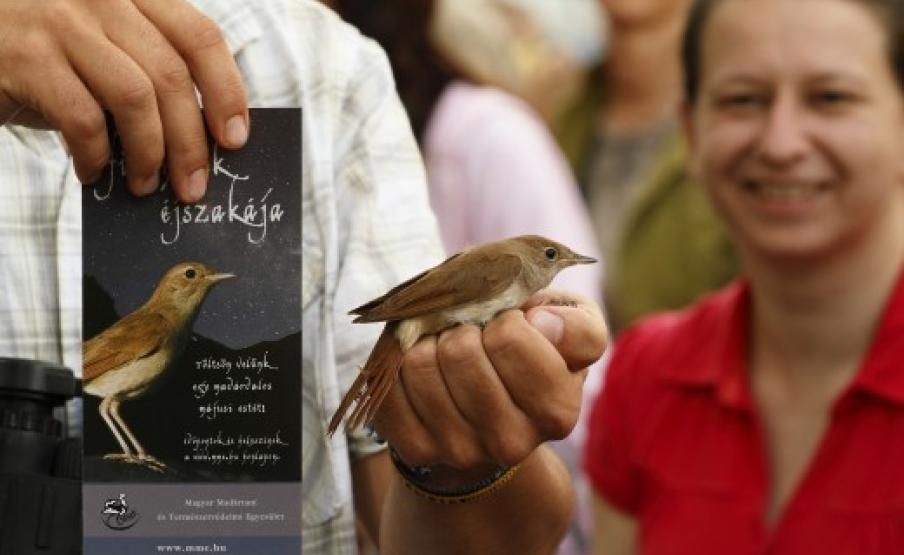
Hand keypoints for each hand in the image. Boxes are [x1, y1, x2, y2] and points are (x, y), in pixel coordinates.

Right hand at [0, 0, 247, 202]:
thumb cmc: (43, 55)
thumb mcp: (102, 48)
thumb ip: (148, 72)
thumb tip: (200, 137)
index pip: (199, 35)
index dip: (227, 90)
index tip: (236, 138)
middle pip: (173, 76)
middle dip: (191, 142)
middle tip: (194, 186)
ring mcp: (61, 21)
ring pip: (136, 97)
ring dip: (150, 153)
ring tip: (146, 185)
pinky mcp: (27, 56)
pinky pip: (83, 118)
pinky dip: (96, 155)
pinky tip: (93, 172)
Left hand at [373, 289, 607, 478]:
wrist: (490, 414)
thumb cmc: (535, 357)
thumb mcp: (573, 335)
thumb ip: (578, 326)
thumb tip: (542, 322)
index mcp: (557, 410)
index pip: (508, 336)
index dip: (506, 317)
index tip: (511, 327)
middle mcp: (512, 442)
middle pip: (459, 349)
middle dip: (463, 326)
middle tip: (474, 336)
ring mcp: (461, 451)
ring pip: (420, 363)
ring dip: (429, 342)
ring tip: (448, 352)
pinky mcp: (417, 451)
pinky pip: (390, 384)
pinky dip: (400, 364)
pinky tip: (424, 373)